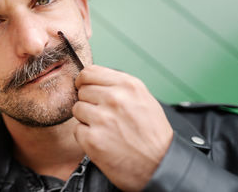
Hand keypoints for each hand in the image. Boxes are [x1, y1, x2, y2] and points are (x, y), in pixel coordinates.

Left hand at [73, 65, 172, 191]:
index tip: (83, 87)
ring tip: (104, 128)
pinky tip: (102, 140)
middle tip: (102, 114)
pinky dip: (86, 136)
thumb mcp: (143, 98)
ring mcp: (102, 119)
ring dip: (86, 118)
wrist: (160, 165)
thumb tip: (93, 80)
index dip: (83, 80)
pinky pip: (77, 129)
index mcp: (127, 85)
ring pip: (77, 109)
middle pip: (82, 91)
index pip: (89, 72)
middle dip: (88, 101)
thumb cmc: (153, 134)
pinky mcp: (93, 139)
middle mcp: (114, 99)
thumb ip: (118, 86)